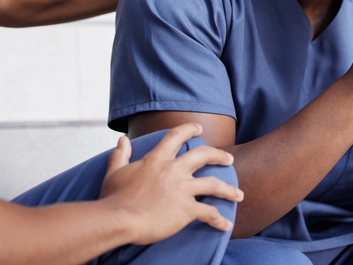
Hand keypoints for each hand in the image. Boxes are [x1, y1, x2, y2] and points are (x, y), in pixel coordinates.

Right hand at [98, 123, 242, 245]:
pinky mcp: (186, 209)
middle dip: (219, 155)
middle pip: (203, 155)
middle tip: (229, 158)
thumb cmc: (113, 198)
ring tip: (238, 194)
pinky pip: (209, 213)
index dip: (189, 130)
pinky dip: (219, 220)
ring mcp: (182, 189)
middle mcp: (173, 170)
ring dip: (229, 189)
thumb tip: (122, 139)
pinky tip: (226, 225)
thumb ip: (120, 154)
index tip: (199, 128)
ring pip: (214, 184)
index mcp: (156, 160)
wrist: (118, 219)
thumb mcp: (114, 172)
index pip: (176, 137)